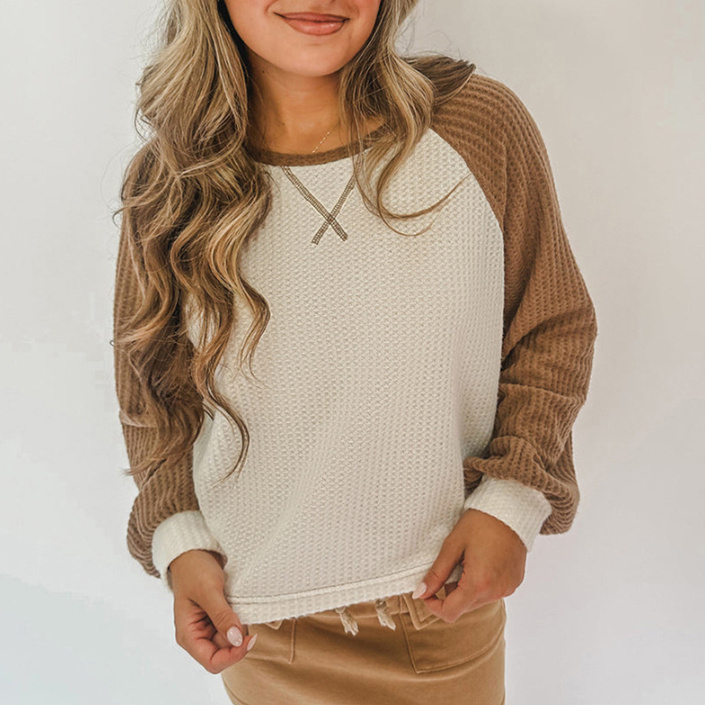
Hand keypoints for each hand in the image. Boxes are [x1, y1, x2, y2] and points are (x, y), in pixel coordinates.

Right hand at [168, 549, 256, 673]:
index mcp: (188, 635)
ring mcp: (207, 627)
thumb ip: (222, 616)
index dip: (232, 656)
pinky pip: (232, 628)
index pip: (212, 662)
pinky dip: (240, 621)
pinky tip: (241, 606)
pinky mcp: (217, 618)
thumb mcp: (209, 591)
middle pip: (224, 653)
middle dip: (238, 640)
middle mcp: (197, 636)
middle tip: (247, 617)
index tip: (249, 638)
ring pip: (230, 641)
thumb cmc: (194, 569)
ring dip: (240, 629)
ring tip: (241, 606)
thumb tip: (236, 641)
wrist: (193, 551)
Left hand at [413, 509, 527, 622]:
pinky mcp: (514, 582)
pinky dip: (482, 583)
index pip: (450, 613)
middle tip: (450, 564)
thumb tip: (420, 593)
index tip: (428, 589)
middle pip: (463, 607)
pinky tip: (482, 561)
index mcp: (478, 584)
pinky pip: (492, 592)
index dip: (433, 605)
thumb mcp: (453, 545)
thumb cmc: (480, 523)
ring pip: (477, 600)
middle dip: (450, 592)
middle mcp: (495, 592)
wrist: (511, 509)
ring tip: (468, 560)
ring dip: (466, 587)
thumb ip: (437, 572)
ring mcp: (507, 588)